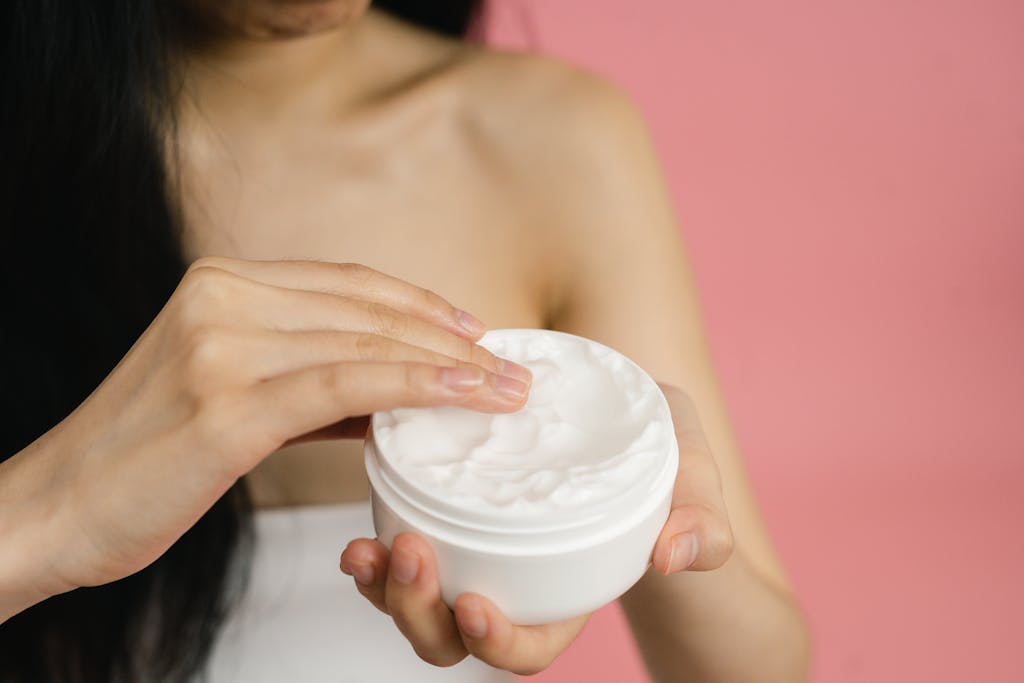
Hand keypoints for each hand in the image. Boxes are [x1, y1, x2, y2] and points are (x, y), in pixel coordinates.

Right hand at [0, 258, 530, 617]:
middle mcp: (221, 297)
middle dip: (450, 338)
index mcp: (220, 283)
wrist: (53, 508)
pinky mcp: (226, 402)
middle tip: (509, 368)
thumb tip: (390, 391)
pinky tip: (458, 397)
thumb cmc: (143, 459)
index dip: (421, 305)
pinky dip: (411, 386)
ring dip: (447, 366)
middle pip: (366, 308)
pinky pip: (343, 384)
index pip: (348, 283)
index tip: (475, 333)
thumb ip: (306, 381)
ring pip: (365, 341)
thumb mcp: (229, 396)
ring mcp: (220, 344)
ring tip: (503, 390)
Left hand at [338, 385, 731, 674]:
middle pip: (450, 636)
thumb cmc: (666, 466)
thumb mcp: (696, 483)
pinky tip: (362, 530)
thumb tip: (675, 550)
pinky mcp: (448, 522)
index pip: (528, 645)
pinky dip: (377, 552)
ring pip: (413, 603)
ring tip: (364, 550)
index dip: (497, 641)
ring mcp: (475, 560)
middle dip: (418, 612)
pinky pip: (403, 553)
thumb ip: (700, 520)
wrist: (631, 434)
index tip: (475, 606)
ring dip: (383, 586)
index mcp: (570, 595)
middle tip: (409, 554)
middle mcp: (514, 589)